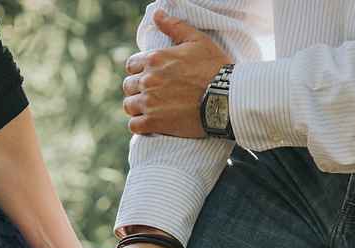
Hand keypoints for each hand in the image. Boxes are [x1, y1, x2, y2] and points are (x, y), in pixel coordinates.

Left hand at [122, 9, 229, 137]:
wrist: (225, 97)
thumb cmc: (214, 67)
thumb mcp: (197, 40)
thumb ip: (175, 27)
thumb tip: (157, 15)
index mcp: (155, 59)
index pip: (131, 65)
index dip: (139, 71)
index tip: (149, 77)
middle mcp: (149, 79)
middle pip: (128, 85)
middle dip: (137, 89)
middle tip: (151, 95)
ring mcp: (150, 102)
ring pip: (129, 105)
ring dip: (136, 107)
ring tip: (148, 110)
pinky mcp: (154, 122)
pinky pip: (134, 126)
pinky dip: (138, 125)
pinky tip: (147, 124)